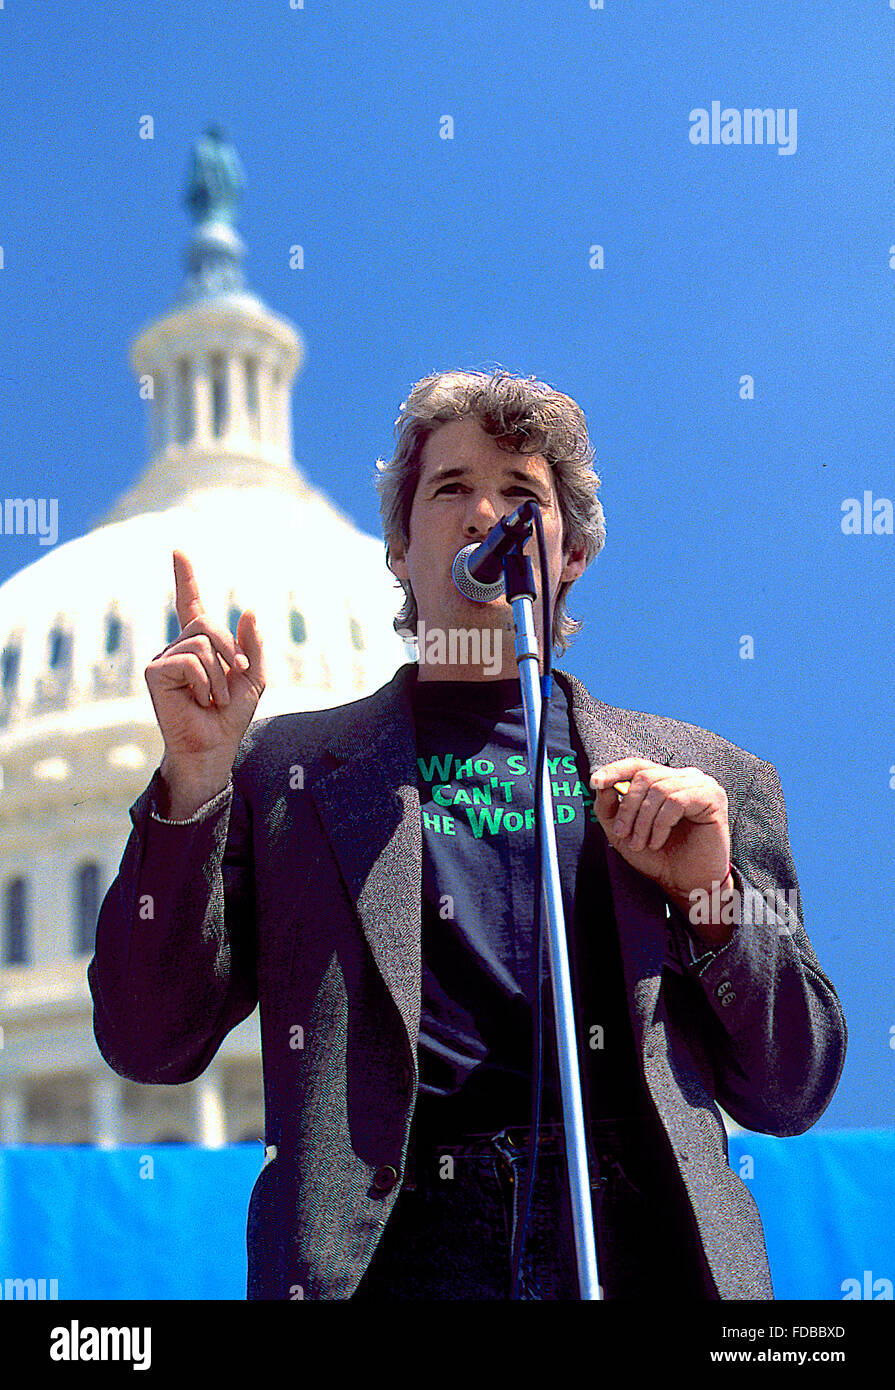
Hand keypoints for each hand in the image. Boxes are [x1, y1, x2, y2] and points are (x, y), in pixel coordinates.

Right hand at [145, 551, 265, 802]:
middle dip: (231, 653)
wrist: (214, 748)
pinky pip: (191, 662)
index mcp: (200, 645)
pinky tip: (199, 701)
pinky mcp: (155, 673)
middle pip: (207, 624)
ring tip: (214, 698)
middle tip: (233, 683)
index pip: (189, 604)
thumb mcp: (254, 677)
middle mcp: (178, 647)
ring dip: (220, 675)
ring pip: (202, 644)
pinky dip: (204, 683)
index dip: (185, 578)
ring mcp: (164, 659)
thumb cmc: (231, 716)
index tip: (179, 551)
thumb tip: (248, 610)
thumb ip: (253, 645)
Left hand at [590, 757, 731, 911]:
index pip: (638, 765)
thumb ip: (608, 807)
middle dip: (628, 808)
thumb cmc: (658, 857)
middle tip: (622, 833)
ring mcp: (701, 785)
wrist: (684, 884)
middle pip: (644, 777)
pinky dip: (660, 824)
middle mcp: (684, 777)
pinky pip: (676, 801)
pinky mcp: (713, 798)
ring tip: (641, 843)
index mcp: (665, 779)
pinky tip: (657, 842)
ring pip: (659, 789)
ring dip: (643, 821)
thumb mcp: (623, 832)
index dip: (615, 770)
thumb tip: (600, 784)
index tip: (595, 782)